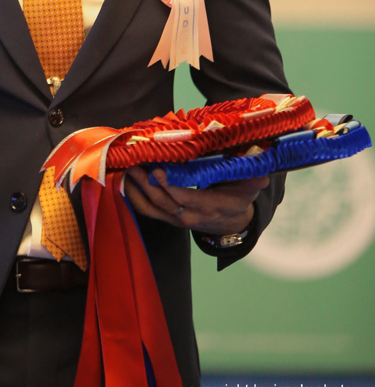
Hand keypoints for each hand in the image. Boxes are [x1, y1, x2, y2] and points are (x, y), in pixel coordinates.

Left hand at [124, 166, 268, 236]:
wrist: (231, 223)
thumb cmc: (238, 198)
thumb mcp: (249, 188)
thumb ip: (253, 179)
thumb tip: (262, 170)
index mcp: (210, 206)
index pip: (186, 198)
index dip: (170, 186)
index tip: (157, 170)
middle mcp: (190, 215)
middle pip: (164, 201)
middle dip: (146, 183)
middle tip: (134, 163)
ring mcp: (177, 218)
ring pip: (152, 206)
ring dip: (136, 188)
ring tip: (126, 168)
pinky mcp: (168, 217)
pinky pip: (147, 210)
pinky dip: (134, 197)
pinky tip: (125, 181)